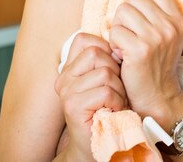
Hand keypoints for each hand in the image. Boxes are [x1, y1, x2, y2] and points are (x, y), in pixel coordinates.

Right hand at [54, 32, 126, 159]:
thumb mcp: (109, 78)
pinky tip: (113, 110)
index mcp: (70, 67)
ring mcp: (66, 92)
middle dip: (115, 71)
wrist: (100, 141)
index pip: (85, 40)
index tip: (113, 68)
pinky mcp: (73, 106)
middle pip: (97, 53)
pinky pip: (105, 92)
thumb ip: (107, 59)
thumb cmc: (109, 107)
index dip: (105, 49)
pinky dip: (116, 101)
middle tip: (116, 90)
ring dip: (118, 89)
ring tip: (114, 102)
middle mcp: (64, 77)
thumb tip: (118, 41)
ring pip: (104, 73)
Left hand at [109, 0, 182, 121]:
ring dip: (119, 27)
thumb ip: (158, 15)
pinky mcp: (140, 50)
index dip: (142, 4)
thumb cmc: (157, 63)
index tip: (141, 22)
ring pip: (123, 12)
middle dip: (127, 15)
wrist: (158, 95)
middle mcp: (170, 26)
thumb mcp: (168, 36)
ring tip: (125, 42)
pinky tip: (121, 54)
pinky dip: (113, 42)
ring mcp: (156, 37)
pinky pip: (115, 31)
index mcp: (178, 20)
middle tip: (130, 34)